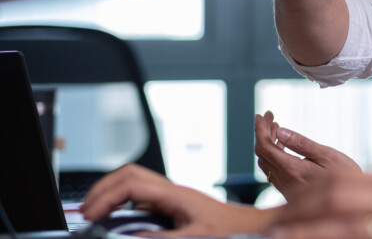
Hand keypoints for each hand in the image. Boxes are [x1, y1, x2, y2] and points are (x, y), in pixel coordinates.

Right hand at [81, 163, 273, 235]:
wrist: (252, 227)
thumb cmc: (230, 230)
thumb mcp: (195, 238)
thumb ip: (161, 238)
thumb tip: (131, 236)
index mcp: (176, 194)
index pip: (131, 183)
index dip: (105, 197)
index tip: (90, 215)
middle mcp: (173, 190)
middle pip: (129, 174)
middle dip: (103, 188)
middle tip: (84, 211)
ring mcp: (173, 195)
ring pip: (135, 182)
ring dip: (112, 193)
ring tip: (94, 213)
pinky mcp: (175, 203)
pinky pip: (143, 195)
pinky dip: (124, 201)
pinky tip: (116, 217)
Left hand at [255, 111, 360, 201]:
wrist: (353, 201)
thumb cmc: (345, 176)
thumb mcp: (327, 155)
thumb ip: (301, 143)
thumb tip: (280, 131)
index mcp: (293, 169)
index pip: (265, 147)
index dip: (260, 129)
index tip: (261, 115)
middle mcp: (285, 181)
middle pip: (262, 154)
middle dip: (263, 133)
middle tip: (269, 117)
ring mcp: (286, 188)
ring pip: (266, 162)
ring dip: (267, 143)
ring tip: (276, 127)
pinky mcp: (289, 191)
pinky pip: (272, 170)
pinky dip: (273, 154)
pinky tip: (282, 144)